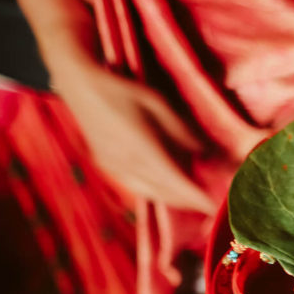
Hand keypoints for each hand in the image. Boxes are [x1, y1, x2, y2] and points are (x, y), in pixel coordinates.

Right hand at [55, 65, 215, 213]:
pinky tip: (165, 184)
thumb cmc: (122, 90)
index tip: (212, 208)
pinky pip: (135, 186)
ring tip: (190, 196)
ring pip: (149, 193)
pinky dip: (154, 190)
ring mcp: (113, 167)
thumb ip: (181, 130)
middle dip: (187, 201)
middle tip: (207, 202)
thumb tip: (202, 151)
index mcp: (142, 147)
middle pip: (164, 192)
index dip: (195, 197)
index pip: (175, 181)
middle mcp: (127, 163)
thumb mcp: (158, 103)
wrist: (80, 86)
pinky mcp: (106, 166)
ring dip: (172, 198)